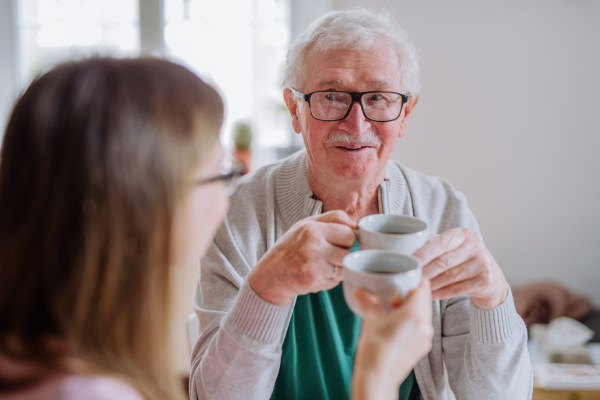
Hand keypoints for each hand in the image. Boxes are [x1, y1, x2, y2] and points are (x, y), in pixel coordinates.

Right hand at [248, 210, 356, 305]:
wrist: (270, 275)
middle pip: (350, 251)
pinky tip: (316, 275)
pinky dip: (330, 280)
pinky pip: (335, 281)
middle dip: (345, 254)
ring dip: (338, 269)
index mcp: (312, 228)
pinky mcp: (314, 280)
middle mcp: (314, 244)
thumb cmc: (290, 248)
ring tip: (322, 266)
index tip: (340, 243)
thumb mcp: (305, 225)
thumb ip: (332, 219)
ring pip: (345, 268)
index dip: (348, 239)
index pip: (348, 232)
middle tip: (332, 255)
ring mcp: (314, 264)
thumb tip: (357, 224)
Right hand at [352, 279, 432, 399]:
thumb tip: (362, 292)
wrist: (377, 376)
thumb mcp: (370, 319)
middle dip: (411, 295)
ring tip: (394, 311)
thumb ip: (368, 301)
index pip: (423, 288)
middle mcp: (425, 324)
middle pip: (424, 300)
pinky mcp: (422, 347)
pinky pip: (421, 327)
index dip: (416, 280)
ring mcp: (425, 337)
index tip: (406, 278)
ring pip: (423, 314)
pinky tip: (397, 326)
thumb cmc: (375, 349)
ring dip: (412, 309)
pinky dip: (413, 322)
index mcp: (415, 313)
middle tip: (395, 295)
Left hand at [413, 228, 507, 308]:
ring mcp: (482, 264)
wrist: (491, 276)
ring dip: (431, 284)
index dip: (425, 252)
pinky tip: (430, 295)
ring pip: (449, 277)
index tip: (411, 261)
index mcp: (463, 234)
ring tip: (417, 287)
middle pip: (444, 261)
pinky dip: (441, 293)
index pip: (442, 242)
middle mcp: (475, 246)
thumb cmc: (462, 258)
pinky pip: (457, 289)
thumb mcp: (451, 246)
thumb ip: (431, 245)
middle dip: (425, 271)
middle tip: (410, 278)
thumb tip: (404, 249)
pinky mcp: (485, 281)